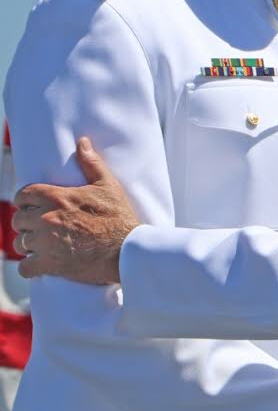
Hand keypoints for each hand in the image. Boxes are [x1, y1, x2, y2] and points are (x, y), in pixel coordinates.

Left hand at [12, 137, 138, 283]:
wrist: (126, 249)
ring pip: (21, 243)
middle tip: (39, 226)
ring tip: (42, 245)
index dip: (26, 200)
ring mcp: (46, 243)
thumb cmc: (118, 217)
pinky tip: (40, 264)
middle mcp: (46, 219)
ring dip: (29, 244)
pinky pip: (25, 267)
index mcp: (57, 197)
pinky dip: (30, 267)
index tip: (32, 206)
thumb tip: (82, 143)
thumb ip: (91, 163)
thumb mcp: (108, 186)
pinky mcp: (50, 264)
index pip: (23, 195)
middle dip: (26, 222)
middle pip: (18, 219)